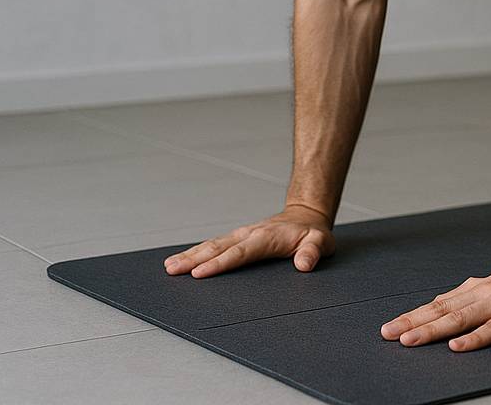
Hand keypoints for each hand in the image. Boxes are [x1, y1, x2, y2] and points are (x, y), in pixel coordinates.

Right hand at [163, 205, 334, 277]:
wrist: (306, 216)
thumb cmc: (312, 233)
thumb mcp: (321, 242)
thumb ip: (313, 252)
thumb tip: (304, 265)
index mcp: (266, 238)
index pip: (240, 253)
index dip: (220, 263)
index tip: (199, 273)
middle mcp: (249, 234)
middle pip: (218, 248)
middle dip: (194, 259)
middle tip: (172, 270)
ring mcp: (241, 235)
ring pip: (212, 245)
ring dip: (190, 255)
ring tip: (169, 266)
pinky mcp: (237, 238)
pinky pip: (214, 245)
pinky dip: (196, 252)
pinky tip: (182, 261)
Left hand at [380, 263, 490, 351]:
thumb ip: (471, 302)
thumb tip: (440, 312)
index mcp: (478, 288)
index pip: (439, 304)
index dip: (413, 315)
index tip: (390, 327)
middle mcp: (486, 292)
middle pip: (444, 310)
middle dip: (413, 322)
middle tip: (387, 334)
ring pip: (462, 319)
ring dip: (434, 330)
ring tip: (411, 340)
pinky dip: (474, 338)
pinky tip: (458, 346)